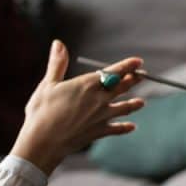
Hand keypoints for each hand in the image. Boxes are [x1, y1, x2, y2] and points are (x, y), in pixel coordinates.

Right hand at [10, 40, 145, 175]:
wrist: (43, 142)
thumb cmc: (42, 111)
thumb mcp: (47, 84)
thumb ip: (57, 64)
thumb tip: (58, 43)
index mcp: (87, 85)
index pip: (113, 72)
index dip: (127, 65)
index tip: (138, 61)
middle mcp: (98, 100)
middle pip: (121, 87)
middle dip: (133, 80)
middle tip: (142, 76)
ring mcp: (100, 117)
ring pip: (123, 108)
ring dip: (133, 104)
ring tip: (141, 102)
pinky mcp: (98, 132)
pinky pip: (116, 129)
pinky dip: (124, 128)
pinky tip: (131, 127)